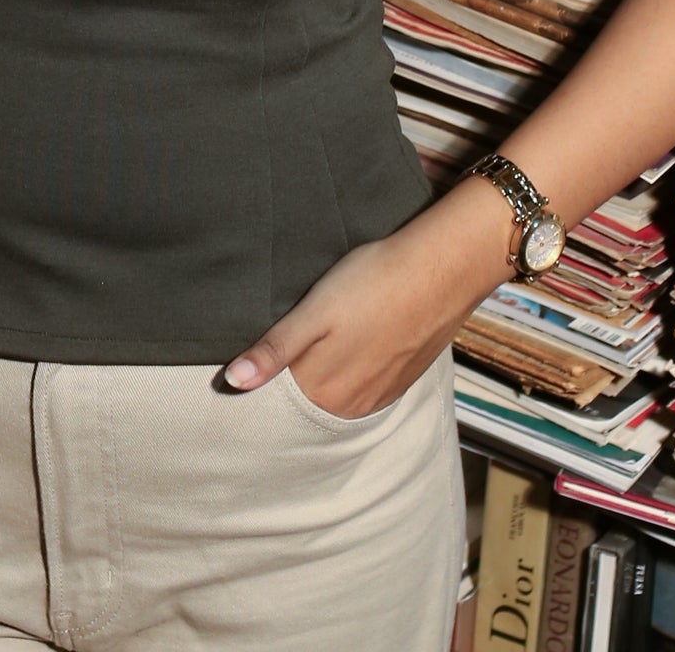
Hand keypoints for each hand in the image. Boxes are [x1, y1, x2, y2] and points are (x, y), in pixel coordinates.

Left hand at [221, 181, 515, 418]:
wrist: (441, 270)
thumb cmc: (372, 282)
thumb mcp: (314, 312)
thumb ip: (275, 350)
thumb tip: (233, 383)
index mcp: (323, 391)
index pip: (277, 398)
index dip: (262, 377)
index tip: (250, 360)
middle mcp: (350, 405)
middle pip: (306, 400)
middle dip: (290, 380)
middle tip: (285, 344)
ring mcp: (379, 395)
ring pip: (336, 394)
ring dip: (323, 377)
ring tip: (320, 342)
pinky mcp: (401, 380)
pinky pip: (364, 388)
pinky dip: (351, 373)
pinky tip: (352, 345)